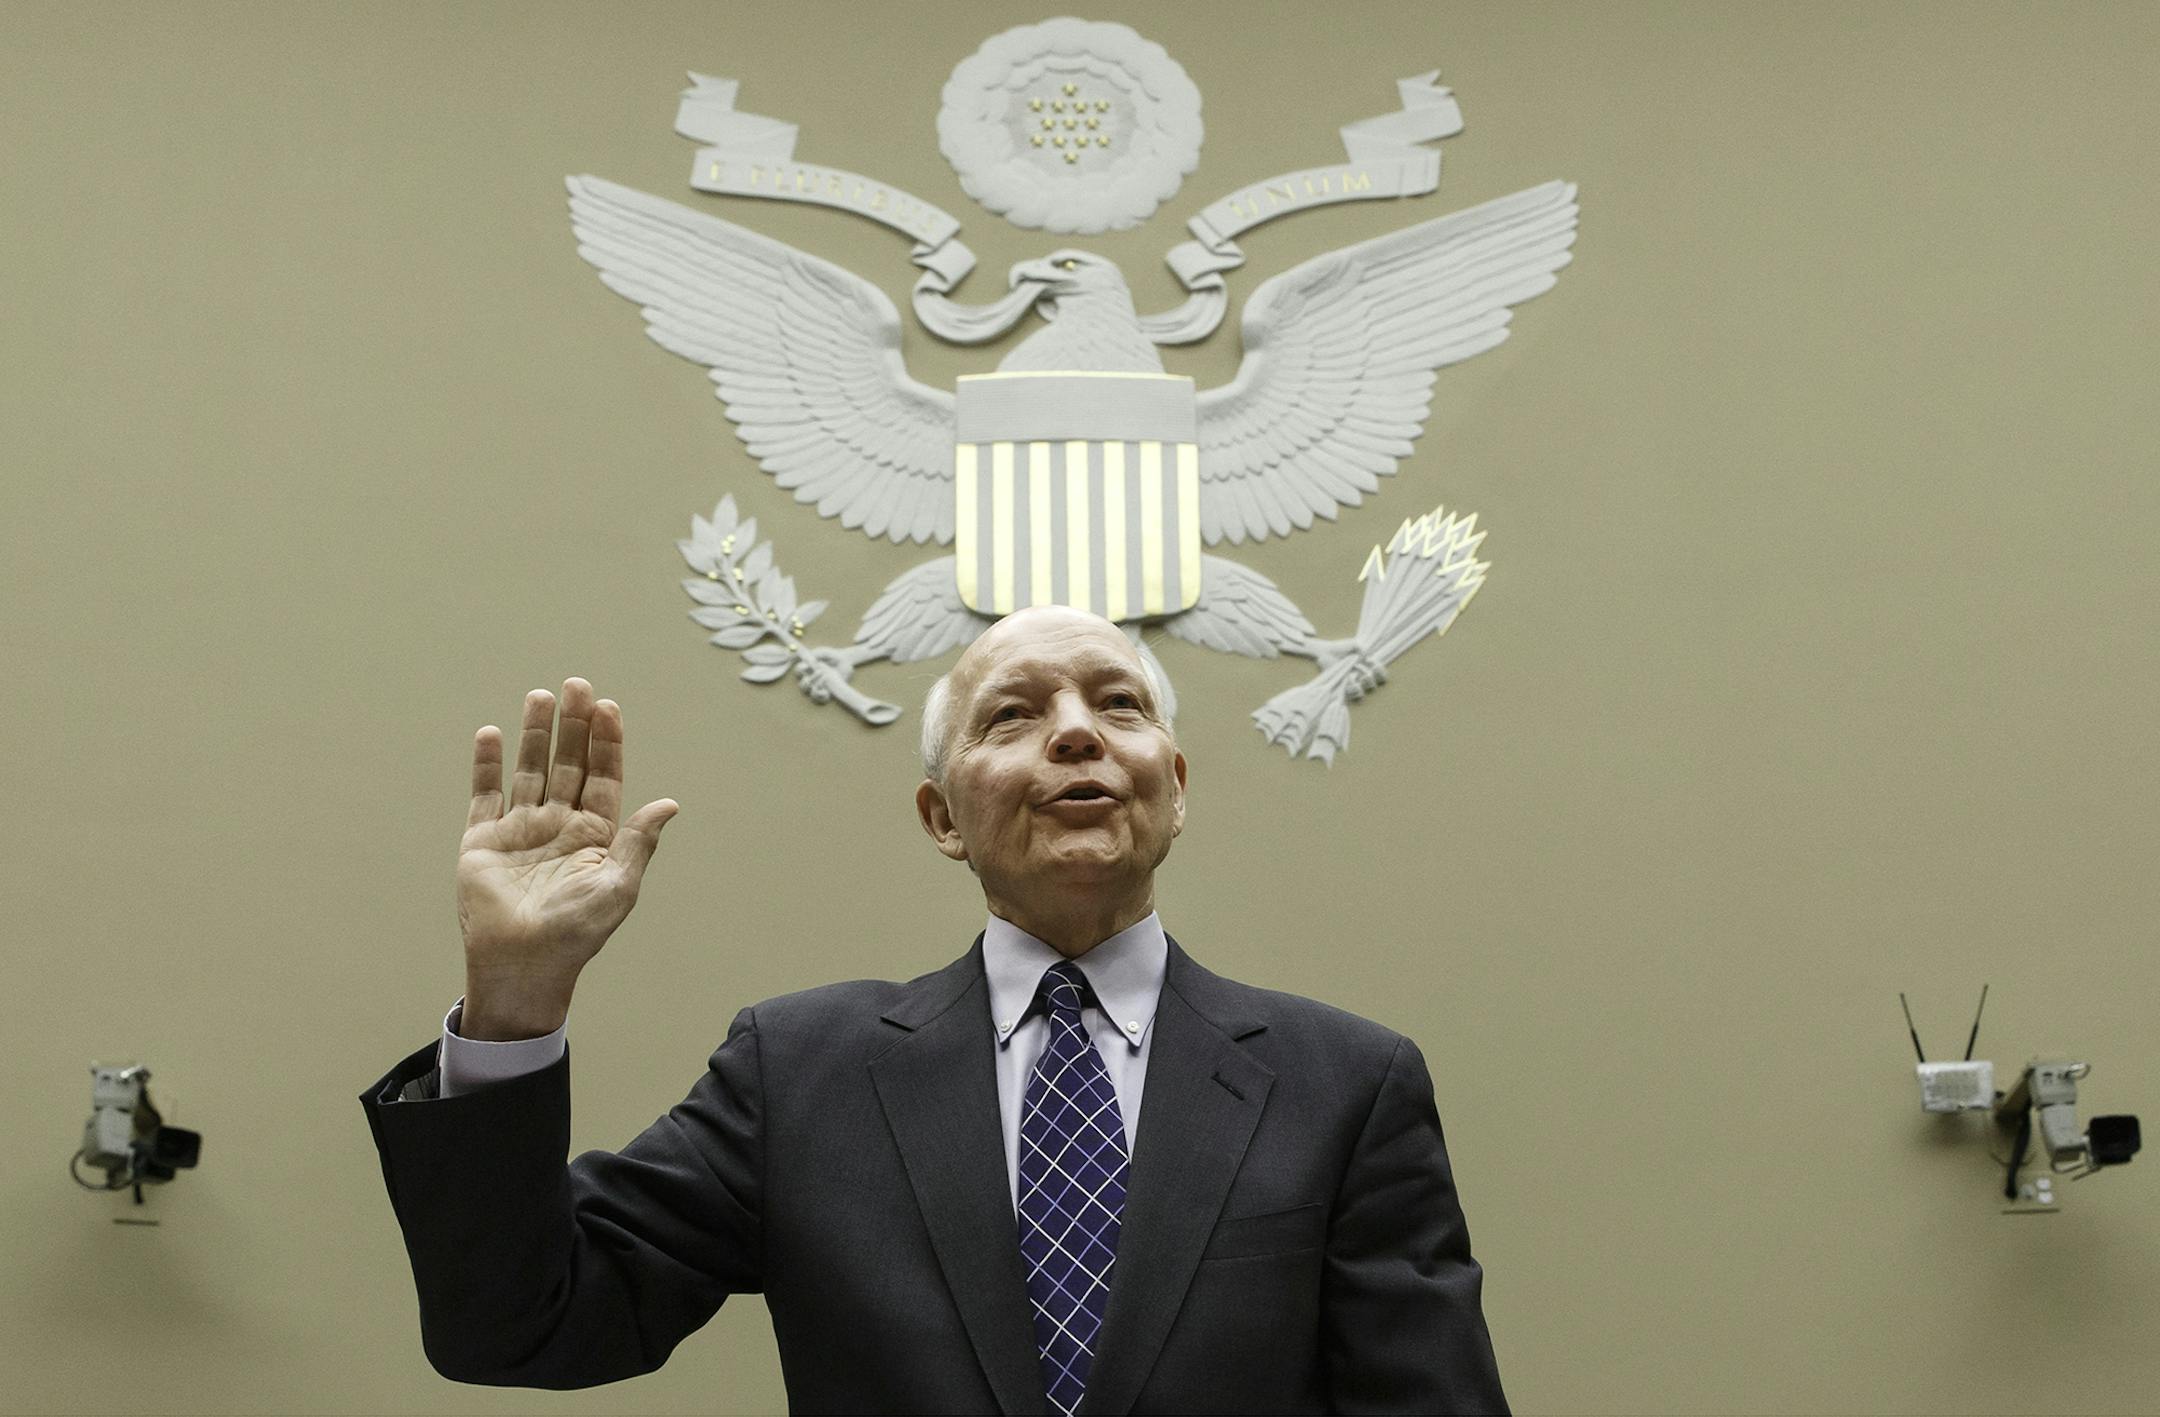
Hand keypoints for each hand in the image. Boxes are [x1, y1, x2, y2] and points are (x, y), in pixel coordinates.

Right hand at [456, 677, 678, 1038]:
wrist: (523, 964)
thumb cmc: (577, 932)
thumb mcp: (618, 886)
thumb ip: (639, 841)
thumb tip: (670, 803)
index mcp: (594, 835)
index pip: (603, 776)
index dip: (606, 742)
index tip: (607, 707)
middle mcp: (558, 825)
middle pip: (568, 763)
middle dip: (573, 726)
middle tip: (576, 685)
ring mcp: (520, 830)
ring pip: (529, 770)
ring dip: (535, 734)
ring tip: (541, 696)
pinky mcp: (482, 841)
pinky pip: (484, 795)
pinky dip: (486, 765)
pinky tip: (491, 733)